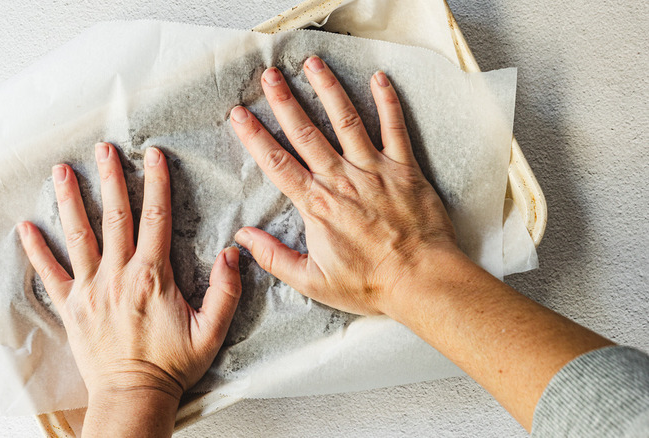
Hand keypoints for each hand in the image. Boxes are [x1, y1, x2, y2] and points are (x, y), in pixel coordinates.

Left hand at [17, 144, 240, 436]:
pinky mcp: (72, 307)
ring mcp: (91, 289)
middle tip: (104, 149)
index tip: (154, 156)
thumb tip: (233, 254)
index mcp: (153, 276)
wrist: (134, 396)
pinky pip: (51, 273)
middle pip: (115, 216)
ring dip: (71, 201)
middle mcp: (119, 275)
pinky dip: (37, 250)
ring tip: (62, 171)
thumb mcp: (212, 331)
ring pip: (79, 236)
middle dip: (112, 179)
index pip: (156, 218)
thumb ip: (225, 291)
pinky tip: (26, 227)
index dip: (157, 184)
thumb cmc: (172, 366)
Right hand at [230, 56, 457, 316]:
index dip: (255, 137)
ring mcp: (374, 170)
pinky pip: (394, 128)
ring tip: (312, 64)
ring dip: (327, 90)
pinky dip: (387, 101)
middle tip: (269, 76)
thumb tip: (243, 238)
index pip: (277, 164)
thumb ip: (274, 257)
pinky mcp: (403, 168)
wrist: (421, 280)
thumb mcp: (313, 281)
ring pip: (346, 121)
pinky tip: (379, 78)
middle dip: (284, 101)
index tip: (240, 114)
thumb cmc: (370, 283)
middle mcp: (341, 180)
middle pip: (306, 133)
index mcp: (317, 205)